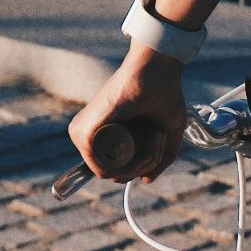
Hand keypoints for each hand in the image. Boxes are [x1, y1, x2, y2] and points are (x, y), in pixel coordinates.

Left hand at [69, 46, 187, 182]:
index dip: (142, 166)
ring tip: (156, 135)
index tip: (160, 144)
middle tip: (160, 138)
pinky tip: (148, 137)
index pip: (116, 169)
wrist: (156, 70)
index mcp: (101, 134)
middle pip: (114, 174)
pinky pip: (104, 168)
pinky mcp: (82, 134)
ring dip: (140, 162)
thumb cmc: (163, 94)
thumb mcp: (168, 133)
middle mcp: (87, 135)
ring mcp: (82, 134)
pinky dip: (131, 160)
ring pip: (110, 172)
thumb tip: (145, 180)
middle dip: (144, 164)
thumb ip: (161, 159)